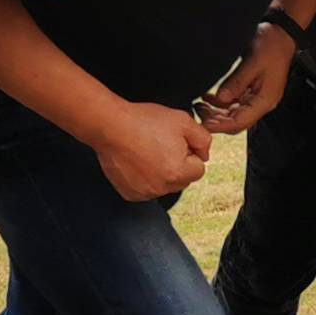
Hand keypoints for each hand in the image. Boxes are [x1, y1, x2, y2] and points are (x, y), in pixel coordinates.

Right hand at [92, 102, 211, 201]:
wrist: (110, 125)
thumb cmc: (145, 121)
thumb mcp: (183, 121)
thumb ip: (203, 139)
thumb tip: (205, 155)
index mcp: (178, 173)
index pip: (199, 169)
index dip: (190, 152)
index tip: (174, 141)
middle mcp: (161, 188)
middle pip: (183, 180)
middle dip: (177, 164)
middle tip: (160, 144)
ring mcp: (144, 193)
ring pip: (165, 185)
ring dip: (162, 173)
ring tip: (147, 151)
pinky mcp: (130, 194)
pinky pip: (146, 189)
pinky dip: (144, 178)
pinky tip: (136, 161)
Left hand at [194, 27, 294, 136]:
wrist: (280, 34)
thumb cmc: (271, 46)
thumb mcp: (252, 63)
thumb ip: (236, 82)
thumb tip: (221, 98)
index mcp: (264, 100)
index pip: (239, 122)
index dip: (220, 125)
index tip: (204, 124)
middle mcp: (261, 103)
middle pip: (236, 121)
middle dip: (216, 120)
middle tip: (197, 113)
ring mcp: (256, 97)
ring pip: (233, 113)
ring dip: (216, 112)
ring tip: (200, 105)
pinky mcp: (251, 90)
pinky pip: (234, 102)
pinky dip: (220, 103)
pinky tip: (208, 97)